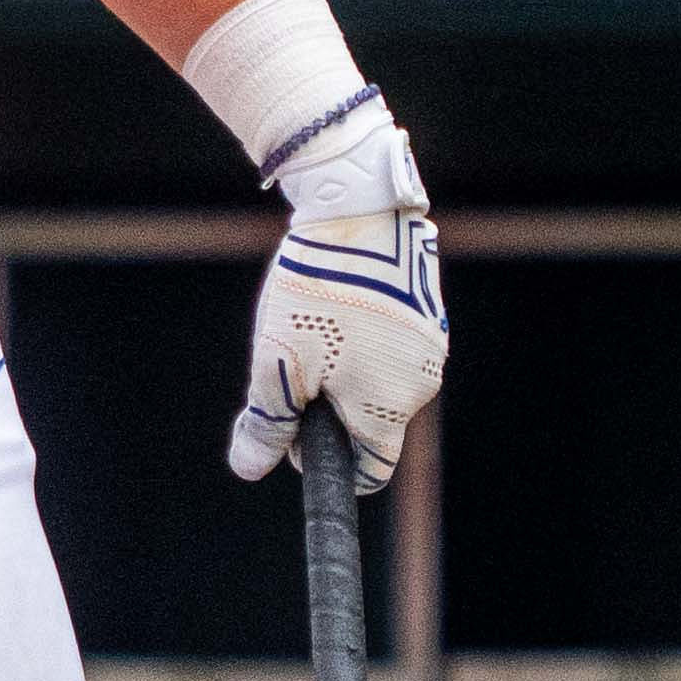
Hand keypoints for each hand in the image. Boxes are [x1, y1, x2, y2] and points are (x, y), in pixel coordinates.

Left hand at [227, 100, 447, 485]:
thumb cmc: (316, 294)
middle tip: (291, 365)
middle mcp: (423, 382)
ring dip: (343, 368)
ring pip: (380, 379)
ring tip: (312, 324)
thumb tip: (249, 468)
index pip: (373, 468)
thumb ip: (268, 422)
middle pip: (373, 421)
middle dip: (330, 408)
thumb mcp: (277, 364)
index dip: (329, 464)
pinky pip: (390, 343)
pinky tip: (335, 302)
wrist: (357, 211)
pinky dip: (360, 336)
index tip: (295, 438)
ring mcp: (431, 344)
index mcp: (390, 407)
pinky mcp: (427, 310)